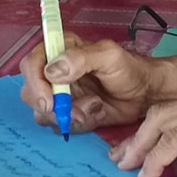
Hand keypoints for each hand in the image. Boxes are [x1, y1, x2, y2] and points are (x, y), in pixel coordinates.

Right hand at [18, 35, 174, 132]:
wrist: (146, 93)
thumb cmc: (129, 68)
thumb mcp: (108, 56)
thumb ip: (80, 59)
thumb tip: (51, 71)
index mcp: (60, 51)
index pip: (31, 65)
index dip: (35, 83)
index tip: (49, 101)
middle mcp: (55, 73)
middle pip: (31, 92)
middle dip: (52, 106)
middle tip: (76, 111)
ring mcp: (61, 95)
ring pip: (43, 113)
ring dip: (68, 115)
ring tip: (95, 107)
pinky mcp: (69, 113)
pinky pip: (61, 125)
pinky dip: (79, 123)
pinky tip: (98, 112)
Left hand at [108, 74, 176, 176]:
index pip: (176, 108)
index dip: (155, 128)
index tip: (142, 145)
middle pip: (160, 113)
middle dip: (138, 137)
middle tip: (122, 157)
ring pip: (160, 124)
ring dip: (142, 148)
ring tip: (130, 168)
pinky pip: (172, 141)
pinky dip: (157, 157)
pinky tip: (150, 171)